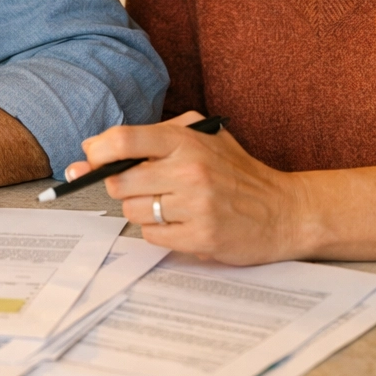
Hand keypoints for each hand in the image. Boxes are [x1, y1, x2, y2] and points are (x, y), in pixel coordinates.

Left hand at [70, 111, 308, 264]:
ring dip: (142, 211)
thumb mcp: (204, 138)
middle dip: (122, 187)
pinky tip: (182, 223)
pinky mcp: (201, 237)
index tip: (90, 159)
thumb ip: (154, 138)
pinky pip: (152, 236)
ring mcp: (196, 206)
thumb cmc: (238, 173)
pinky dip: (160, 231)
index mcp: (187, 141)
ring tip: (170, 205)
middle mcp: (190, 170)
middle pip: (120, 182)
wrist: (285, 210)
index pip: (124, 139)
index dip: (97, 151)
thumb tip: (92, 149)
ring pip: (133, 212)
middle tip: (144, 187)